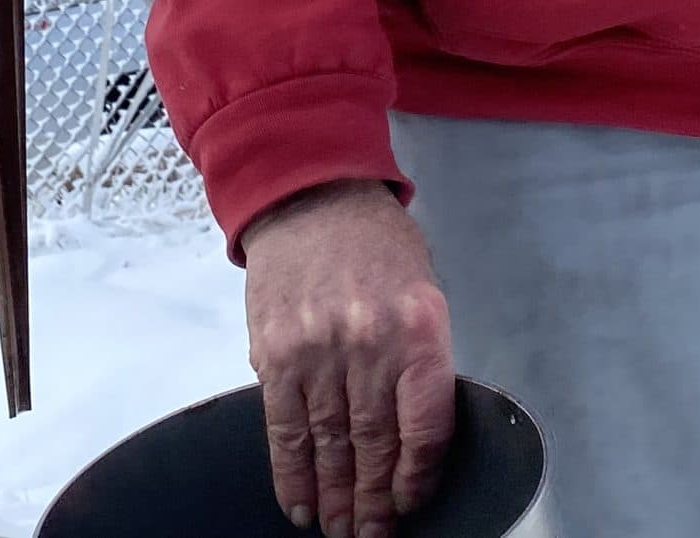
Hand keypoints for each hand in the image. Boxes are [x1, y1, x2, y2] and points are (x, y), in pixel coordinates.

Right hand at [242, 180, 455, 537]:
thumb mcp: (423, 292)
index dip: (417, 478)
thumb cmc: (374, 242)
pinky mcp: (275, 352)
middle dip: (373, 502)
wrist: (311, 195)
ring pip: (329, 445)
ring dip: (334, 497)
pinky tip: (300, 500)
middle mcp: (368, 342)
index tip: (410, 502)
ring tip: (339, 529)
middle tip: (371, 534)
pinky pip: (284, 427)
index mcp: (418, 328)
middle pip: (374, 445)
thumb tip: (412, 440)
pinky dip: (291, 471)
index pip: (424, 427)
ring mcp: (317, 349)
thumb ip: (420, 364)